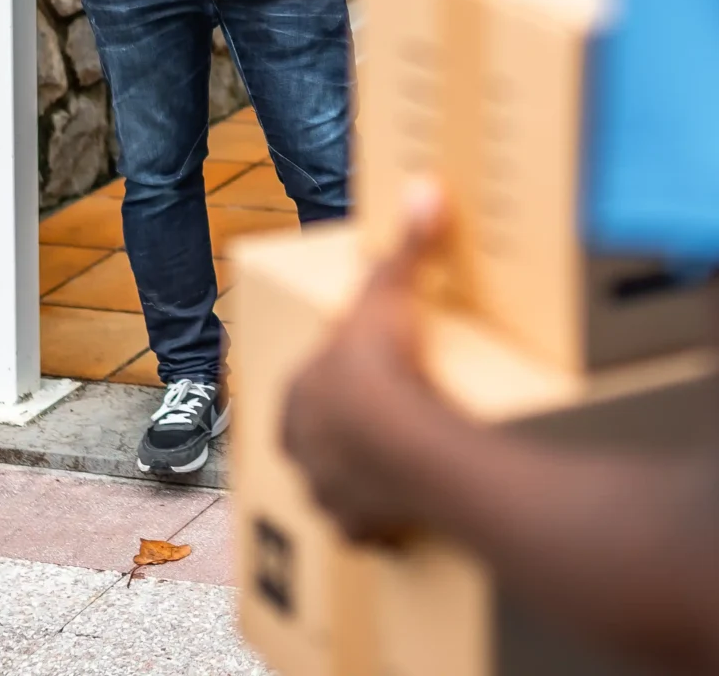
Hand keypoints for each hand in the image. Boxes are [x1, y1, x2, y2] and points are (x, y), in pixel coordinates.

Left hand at [284, 181, 458, 544]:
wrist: (411, 447)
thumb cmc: (387, 367)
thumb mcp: (393, 295)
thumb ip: (406, 248)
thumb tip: (423, 188)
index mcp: (295, 397)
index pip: (297, 389)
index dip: (325, 382)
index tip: (353, 375)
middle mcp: (300, 450)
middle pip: (313, 441)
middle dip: (339, 433)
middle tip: (377, 419)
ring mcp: (326, 494)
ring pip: (334, 487)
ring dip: (358, 478)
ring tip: (395, 463)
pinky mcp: (359, 529)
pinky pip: (367, 527)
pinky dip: (383, 518)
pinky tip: (408, 504)